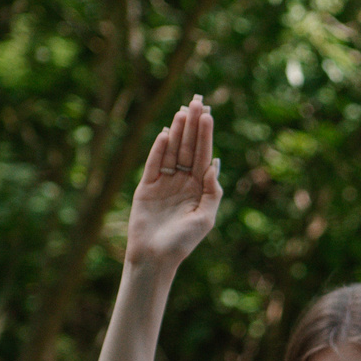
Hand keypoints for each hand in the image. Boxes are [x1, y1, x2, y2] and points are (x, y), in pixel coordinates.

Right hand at [126, 97, 221, 269]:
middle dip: (192, 126)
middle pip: (188, 148)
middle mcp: (182, 182)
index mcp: (198, 188)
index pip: (203, 155)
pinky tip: (165, 134)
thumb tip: (215, 163)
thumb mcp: (206, 217)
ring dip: (177, 132)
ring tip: (182, 112)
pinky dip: (159, 149)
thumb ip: (212, 191)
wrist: (155, 258)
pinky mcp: (146, 187)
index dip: (205, 134)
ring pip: (172, 152)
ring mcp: (164, 183)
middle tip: (197, 102)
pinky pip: (154, 164)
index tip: (208, 114)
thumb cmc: (183, 242)